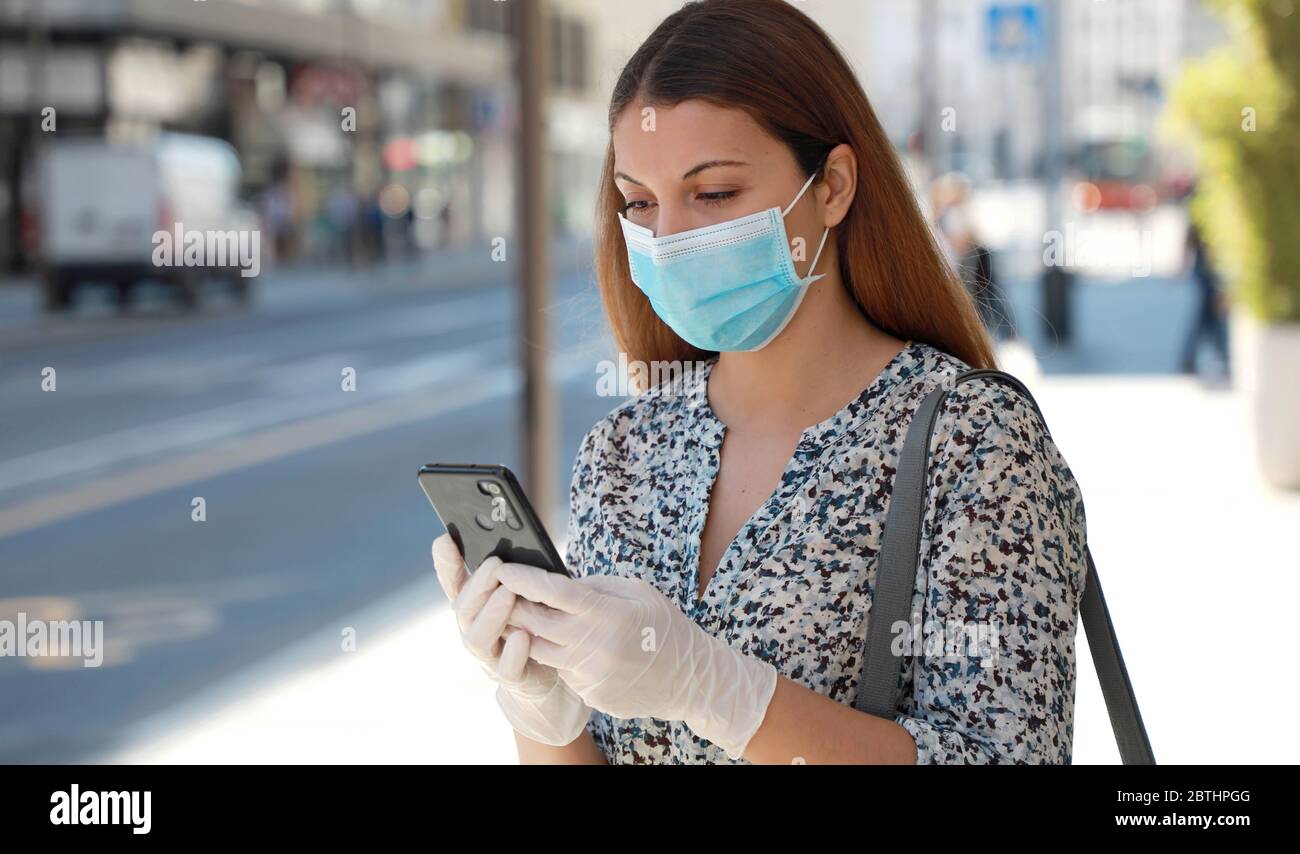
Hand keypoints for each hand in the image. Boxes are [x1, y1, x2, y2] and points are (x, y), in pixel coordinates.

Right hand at [430, 534, 590, 745]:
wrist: (541, 676)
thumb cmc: (529, 626)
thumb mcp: (518, 596)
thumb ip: (508, 574)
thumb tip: (505, 539)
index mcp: (474, 609)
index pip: (453, 584)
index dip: (446, 564)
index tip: (445, 540)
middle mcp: (474, 631)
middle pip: (463, 609)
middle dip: (477, 586)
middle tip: (495, 564)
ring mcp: (490, 657)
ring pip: (477, 638)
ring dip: (492, 614)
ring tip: (508, 593)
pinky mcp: (512, 677)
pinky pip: (507, 669)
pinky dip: (513, 652)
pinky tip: (523, 636)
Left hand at [495, 565, 777, 759]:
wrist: (689, 678)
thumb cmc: (662, 625)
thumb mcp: (635, 592)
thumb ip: (594, 586)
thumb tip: (553, 583)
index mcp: (608, 612)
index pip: (553, 592)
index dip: (523, 579)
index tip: (503, 568)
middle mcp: (595, 644)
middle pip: (535, 622)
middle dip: (510, 605)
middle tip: (495, 590)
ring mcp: (590, 673)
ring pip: (538, 649)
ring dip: (523, 633)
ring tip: (514, 615)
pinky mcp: (589, 693)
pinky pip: (559, 670)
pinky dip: (553, 655)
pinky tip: (555, 643)